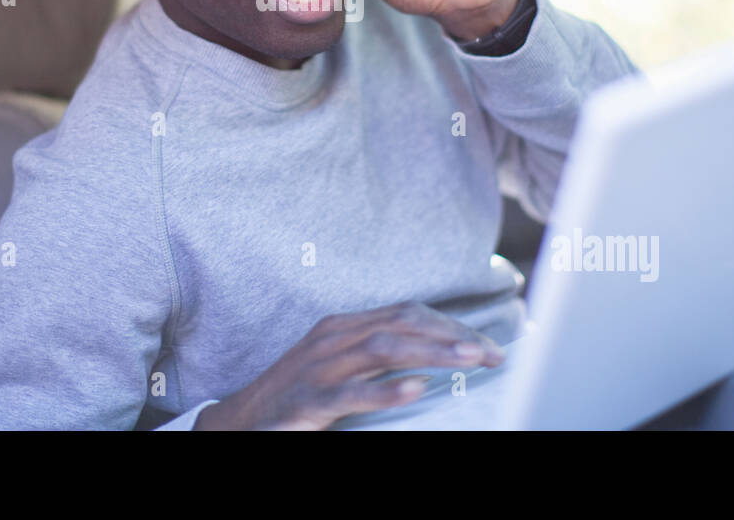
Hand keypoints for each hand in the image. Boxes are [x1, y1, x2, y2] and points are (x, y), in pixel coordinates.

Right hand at [192, 300, 505, 429]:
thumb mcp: (338, 364)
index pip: (406, 313)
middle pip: (401, 324)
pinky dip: (386, 390)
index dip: (449, 325)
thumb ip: (377, 356)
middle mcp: (333, 338)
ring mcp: (319, 367)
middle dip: (451, 336)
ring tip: (468, 362)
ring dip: (431, 353)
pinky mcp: (308, 400)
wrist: (242, 420)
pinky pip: (351, 394)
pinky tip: (416, 390)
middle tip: (491, 354)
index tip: (486, 345)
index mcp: (344, 326)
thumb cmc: (298, 392)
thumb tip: (433, 358)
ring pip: (382, 349)